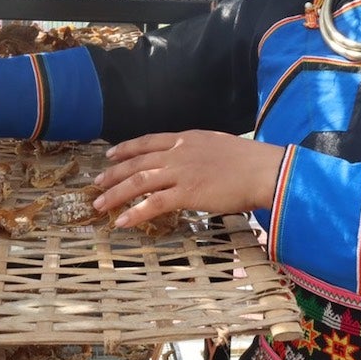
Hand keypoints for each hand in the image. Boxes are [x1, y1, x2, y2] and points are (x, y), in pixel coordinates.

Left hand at [93, 131, 283, 228]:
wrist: (263, 170)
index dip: (126, 148)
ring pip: (139, 182)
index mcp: (186, 138)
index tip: (111, 154)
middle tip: (97, 183)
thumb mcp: (217, 145)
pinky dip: (135, 213)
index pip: (148, 141)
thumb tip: (192, 161)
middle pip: (137, 162)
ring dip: (116, 194)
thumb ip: (199, 151)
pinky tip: (122, 221)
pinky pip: (153, 204)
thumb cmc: (249, 161)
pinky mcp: (187, 193)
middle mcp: (178, 152)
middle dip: (114, 173)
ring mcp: (181, 172)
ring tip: (100, 205)